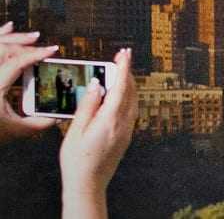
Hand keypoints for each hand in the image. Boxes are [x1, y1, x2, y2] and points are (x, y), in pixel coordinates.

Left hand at [0, 23, 59, 143]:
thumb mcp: (15, 130)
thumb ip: (38, 123)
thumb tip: (58, 115)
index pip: (15, 63)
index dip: (36, 54)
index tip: (52, 50)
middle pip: (3, 49)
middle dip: (25, 44)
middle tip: (42, 45)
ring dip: (13, 38)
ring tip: (32, 36)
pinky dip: (0, 35)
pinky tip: (8, 28)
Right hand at [59, 48, 136, 217]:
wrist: (88, 184)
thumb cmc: (77, 160)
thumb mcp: (76, 131)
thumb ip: (88, 106)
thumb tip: (98, 85)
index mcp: (110, 119)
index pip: (120, 86)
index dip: (123, 67)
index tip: (125, 53)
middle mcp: (124, 123)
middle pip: (130, 90)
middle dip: (127, 72)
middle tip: (122, 56)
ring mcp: (127, 130)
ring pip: (134, 99)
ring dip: (129, 83)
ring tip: (121, 71)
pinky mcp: (127, 136)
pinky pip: (132, 109)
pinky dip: (128, 96)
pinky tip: (121, 94)